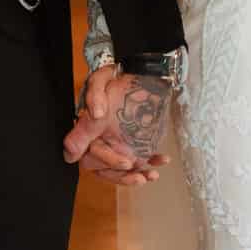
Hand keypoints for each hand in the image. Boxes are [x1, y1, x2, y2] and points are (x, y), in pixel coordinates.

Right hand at [63, 68, 171, 185]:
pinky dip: (152, 162)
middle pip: (105, 169)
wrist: (137, 73)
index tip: (125, 163)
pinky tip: (162, 160)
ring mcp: (117, 144)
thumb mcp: (100, 81)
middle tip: (138, 175)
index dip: (107, 162)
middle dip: (122, 176)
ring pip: (123, 169)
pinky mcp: (134, 142)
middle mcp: (101, 141)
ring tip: (152, 175)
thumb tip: (95, 115)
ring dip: (137, 175)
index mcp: (88, 131)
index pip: (90, 156)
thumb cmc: (113, 77)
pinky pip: (141, 157)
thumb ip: (94, 97)